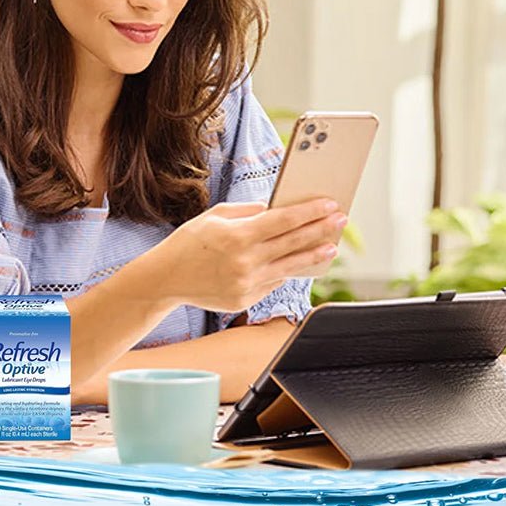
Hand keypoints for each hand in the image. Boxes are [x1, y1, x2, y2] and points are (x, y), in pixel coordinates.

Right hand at [156, 197, 345, 311]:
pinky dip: (285, 271)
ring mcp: (246, 284)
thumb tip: (278, 208)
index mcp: (237, 236)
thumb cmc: (189, 242)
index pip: (283, 221)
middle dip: (320, 230)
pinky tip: (299, 262)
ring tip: (331, 246)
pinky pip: (272, 282)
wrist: (165, 280)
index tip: (330, 205)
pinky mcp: (244, 300)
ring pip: (289, 267)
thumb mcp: (214, 217)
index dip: (310, 212)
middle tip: (341, 220)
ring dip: (314, 255)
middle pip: (292, 243)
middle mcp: (245, 262)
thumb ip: (248, 212)